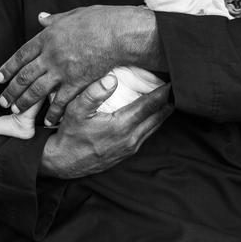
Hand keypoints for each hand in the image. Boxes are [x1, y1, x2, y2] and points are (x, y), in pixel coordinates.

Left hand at [0, 6, 157, 125]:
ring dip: (24, 102)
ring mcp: (62, 70)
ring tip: (16, 111)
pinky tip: (48, 120)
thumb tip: (41, 17)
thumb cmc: (100, 20)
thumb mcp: (73, 14)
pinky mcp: (77, 82)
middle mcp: (50, 55)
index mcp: (47, 38)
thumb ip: (54, 19)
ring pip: (37, 90)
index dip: (8, 68)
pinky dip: (53, 112)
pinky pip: (61, 101)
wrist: (118, 33)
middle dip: (11, 90)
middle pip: (24, 75)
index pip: (21, 55)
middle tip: (3, 100)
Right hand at [40, 75, 172, 178]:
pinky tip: (153, 115)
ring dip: (162, 113)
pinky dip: (154, 123)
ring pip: (155, 127)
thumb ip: (94, 93)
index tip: (172, 81)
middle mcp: (131, 138)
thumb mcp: (76, 110)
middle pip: (158, 116)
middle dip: (168, 101)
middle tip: (176, 87)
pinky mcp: (128, 153)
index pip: (150, 105)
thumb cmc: (70, 134)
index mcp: (121, 125)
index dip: (163, 92)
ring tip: (168, 99)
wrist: (64, 162)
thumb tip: (111, 79)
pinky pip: (147, 134)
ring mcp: (131, 147)